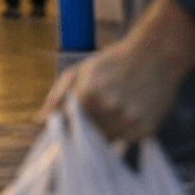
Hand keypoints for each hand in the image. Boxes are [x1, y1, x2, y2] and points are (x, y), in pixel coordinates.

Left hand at [37, 0, 194, 143]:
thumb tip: (40, 121)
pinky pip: (125, 140)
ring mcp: (129, 120)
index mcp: (88, 94)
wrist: (155, 54)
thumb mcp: (79, 71)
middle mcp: (109, 110)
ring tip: (112, 108)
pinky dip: (123, 131)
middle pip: (86, 137)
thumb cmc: (112, 62)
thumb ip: (57, 97)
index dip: (65, 128)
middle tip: (94, 112)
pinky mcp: (146, 128)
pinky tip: (127, 111)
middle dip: (85, 129)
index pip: (67, 127)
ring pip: (106, 140)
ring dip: (105, 130)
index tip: (65, 128)